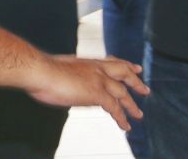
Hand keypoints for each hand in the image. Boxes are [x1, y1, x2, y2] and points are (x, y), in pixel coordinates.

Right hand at [25, 55, 148, 129]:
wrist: (42, 71)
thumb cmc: (44, 70)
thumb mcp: (62, 68)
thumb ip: (72, 74)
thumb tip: (69, 80)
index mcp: (88, 62)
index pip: (112, 61)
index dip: (125, 64)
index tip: (134, 67)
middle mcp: (97, 68)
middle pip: (123, 72)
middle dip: (135, 81)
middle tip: (144, 90)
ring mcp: (99, 80)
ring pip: (122, 92)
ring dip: (131, 105)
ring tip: (138, 115)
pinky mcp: (97, 93)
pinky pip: (114, 107)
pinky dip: (121, 117)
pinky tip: (125, 126)